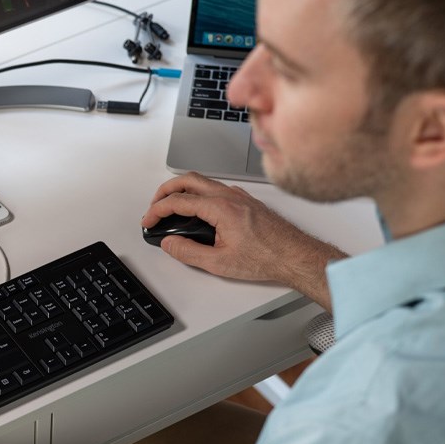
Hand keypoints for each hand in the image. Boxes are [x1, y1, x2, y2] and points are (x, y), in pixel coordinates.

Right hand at [142, 172, 346, 308]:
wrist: (296, 256)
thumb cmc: (267, 258)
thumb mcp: (219, 263)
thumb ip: (188, 252)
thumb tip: (169, 243)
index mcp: (220, 208)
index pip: (178, 201)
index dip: (157, 211)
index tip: (148, 221)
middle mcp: (229, 196)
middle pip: (187, 180)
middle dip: (164, 191)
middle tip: (154, 207)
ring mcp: (239, 196)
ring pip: (202, 181)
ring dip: (181, 190)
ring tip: (171, 207)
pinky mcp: (246, 201)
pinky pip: (215, 188)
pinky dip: (198, 193)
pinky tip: (198, 209)